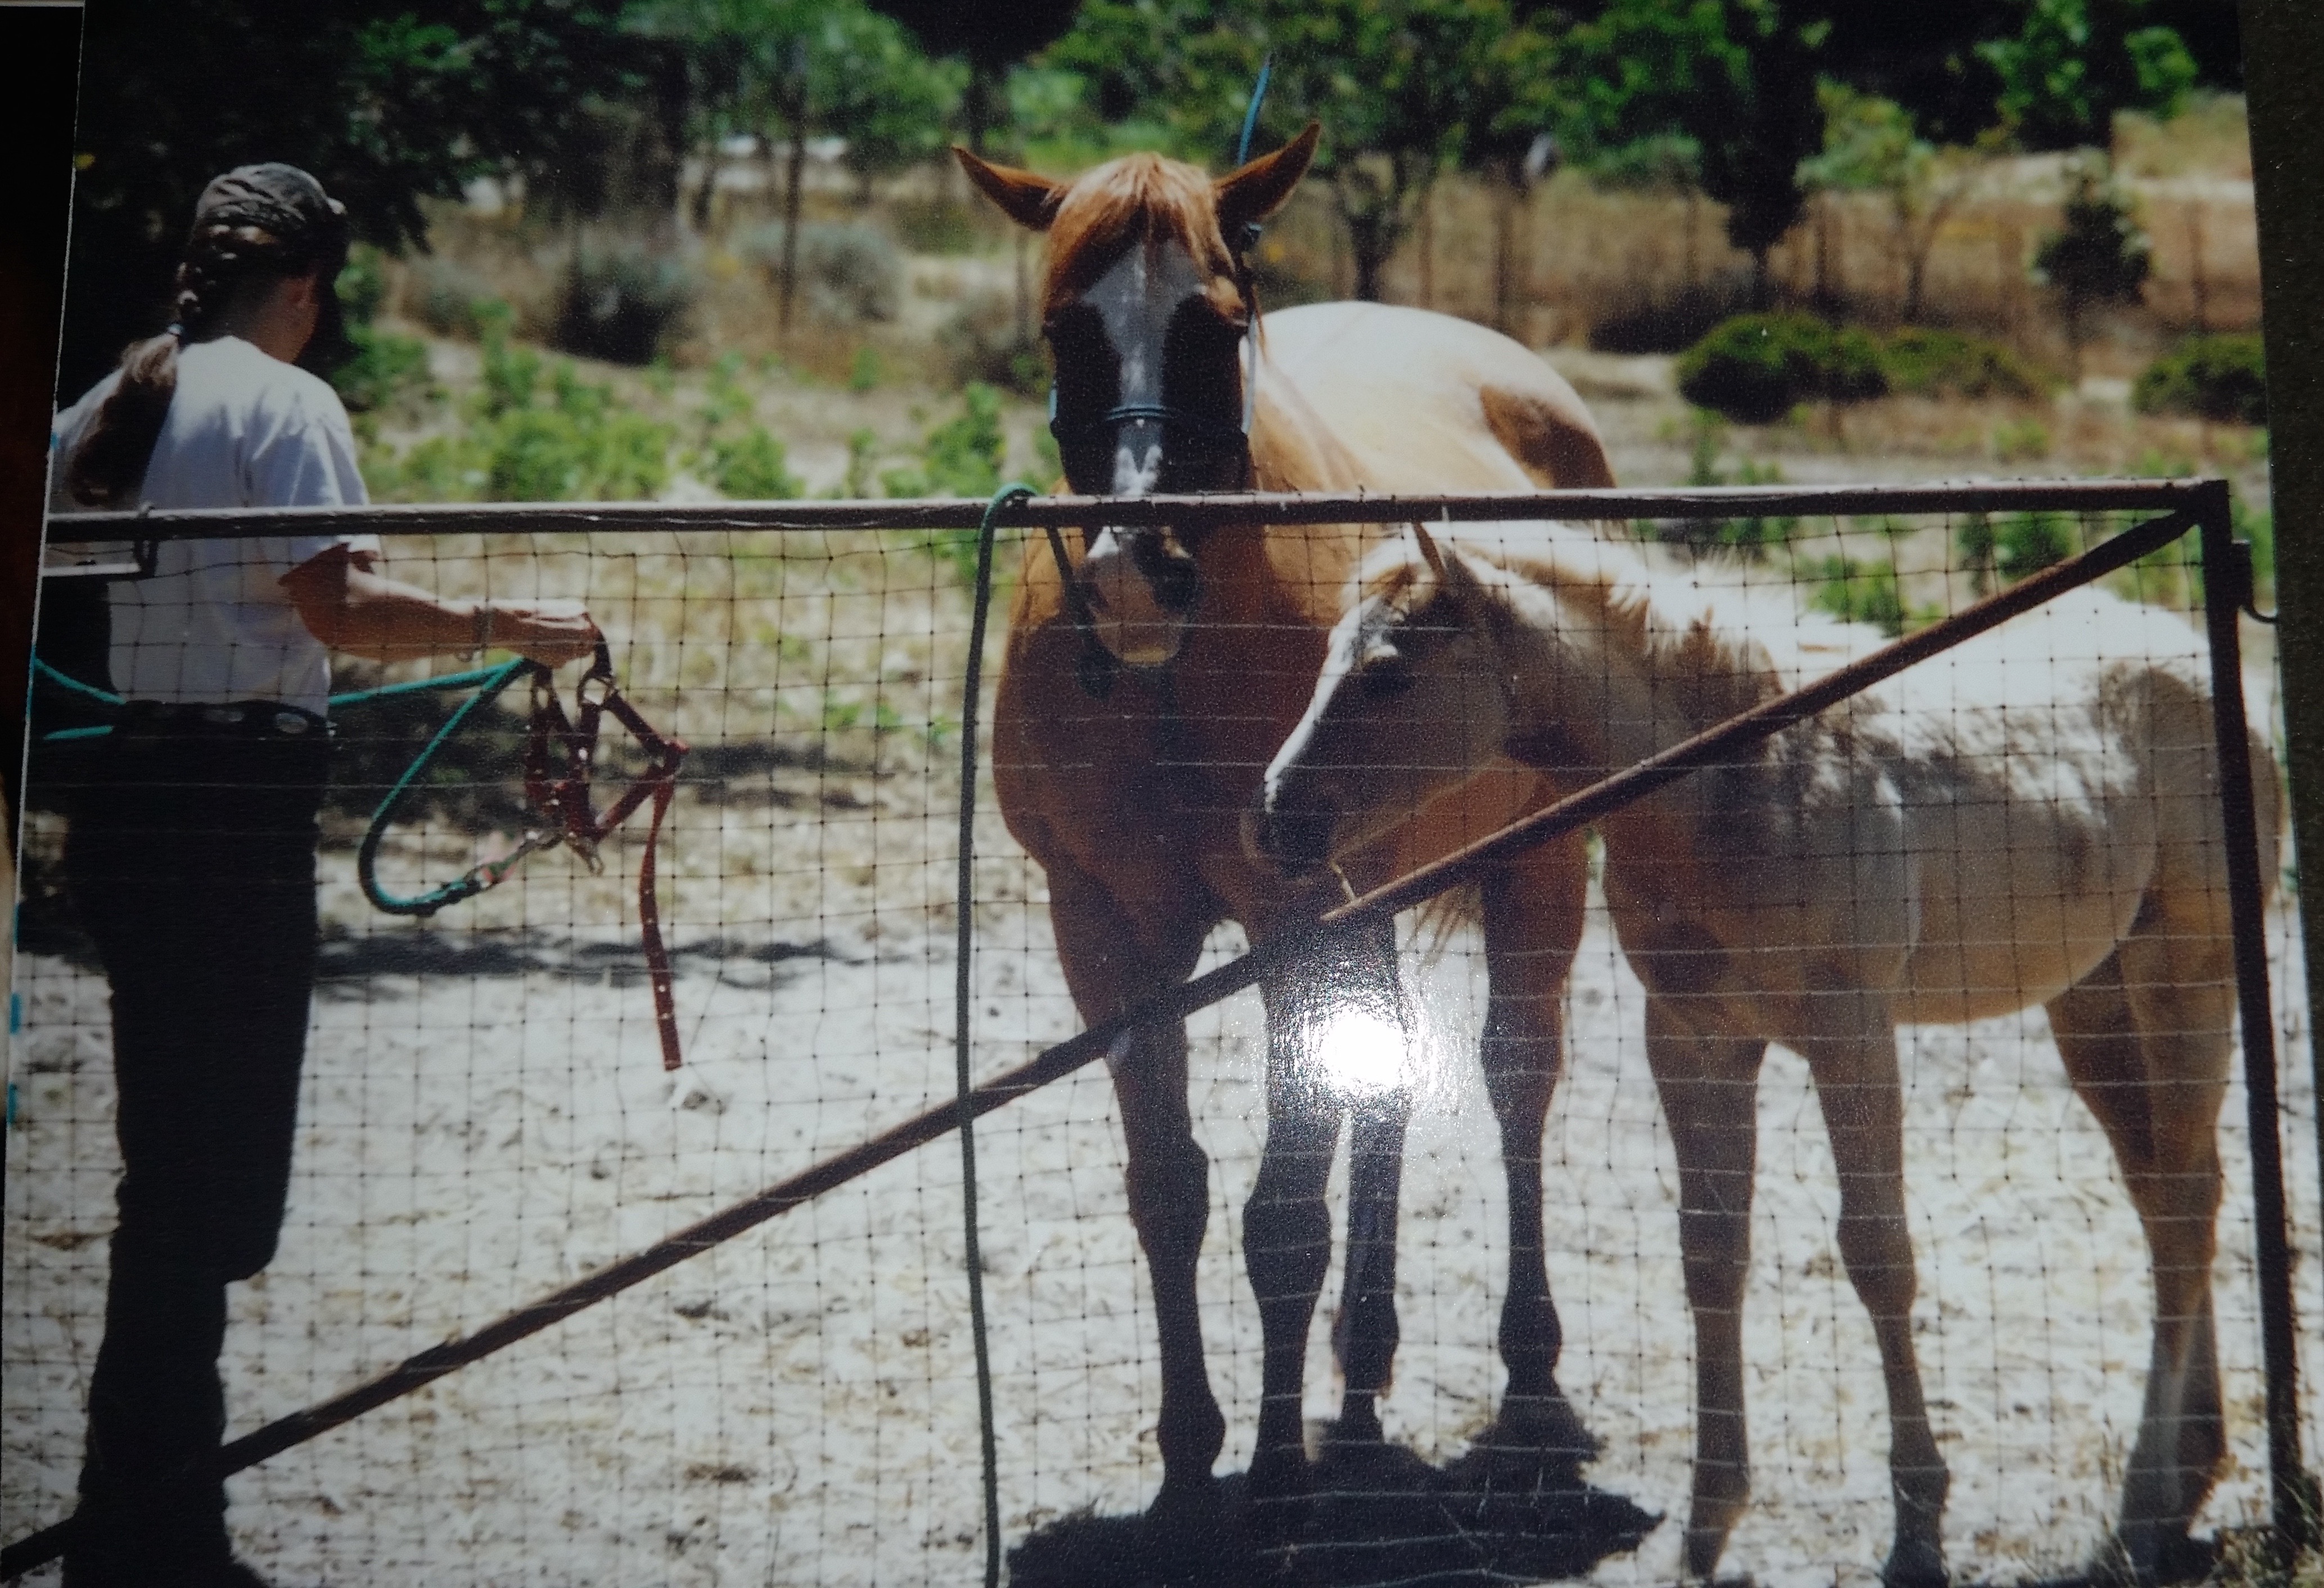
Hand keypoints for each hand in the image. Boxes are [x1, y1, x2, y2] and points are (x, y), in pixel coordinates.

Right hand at [483, 598, 600, 666]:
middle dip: (576, 647)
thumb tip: (571, 633)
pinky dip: (552, 659)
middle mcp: (585, 627)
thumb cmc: (527, 614)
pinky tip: (539, 650)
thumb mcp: (553, 610)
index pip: (589, 629)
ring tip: (543, 644)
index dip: (579, 636)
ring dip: (564, 654)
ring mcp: (577, 643)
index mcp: (582, 611)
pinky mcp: (566, 658)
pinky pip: (562, 662)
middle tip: (557, 646)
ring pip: (575, 655)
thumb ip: (567, 621)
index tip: (569, 638)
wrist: (514, 622)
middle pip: (588, 644)